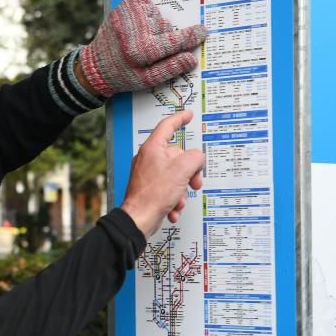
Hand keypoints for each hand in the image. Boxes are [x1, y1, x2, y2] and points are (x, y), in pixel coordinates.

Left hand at [77, 0, 206, 97]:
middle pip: (167, 27)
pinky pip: (148, 4)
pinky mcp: (124, 5)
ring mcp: (129, 15)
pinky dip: (147, 14)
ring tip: (140, 38)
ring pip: (158, 16)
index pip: (175, 41)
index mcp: (142, 50)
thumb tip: (192, 58)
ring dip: (154, 25)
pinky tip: (138, 26)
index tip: (203, 32)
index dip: (191, 37)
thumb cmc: (123, 75)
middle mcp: (136, 30)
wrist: (94, 65)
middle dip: (164, 37)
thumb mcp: (147, 79)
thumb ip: (170, 68)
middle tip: (150, 49)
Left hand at [120, 110, 203, 236]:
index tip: (187, 115)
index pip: (167, 126)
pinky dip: (174, 200)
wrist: (139, 219)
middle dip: (190, 172)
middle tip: (194, 182)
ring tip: (178, 200)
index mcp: (153, 148)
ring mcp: (148, 174)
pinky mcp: (150, 189)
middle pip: (178, 156)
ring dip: (182, 190)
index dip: (180, 119)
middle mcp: (149, 159)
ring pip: (176, 176)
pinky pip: (169, 189)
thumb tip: (197, 158)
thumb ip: (195, 157)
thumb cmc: (153, 195)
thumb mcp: (182, 170)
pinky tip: (172, 209)